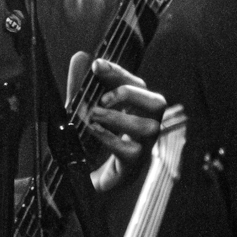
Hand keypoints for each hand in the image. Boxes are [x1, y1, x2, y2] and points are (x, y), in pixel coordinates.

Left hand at [66, 52, 165, 193]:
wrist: (89, 180)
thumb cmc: (93, 139)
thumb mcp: (83, 109)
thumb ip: (81, 85)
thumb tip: (79, 56)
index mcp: (137, 107)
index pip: (136, 83)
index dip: (118, 72)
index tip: (96, 64)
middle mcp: (146, 123)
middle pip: (157, 102)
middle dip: (130, 94)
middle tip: (103, 97)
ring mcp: (143, 145)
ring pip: (147, 127)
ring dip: (118, 117)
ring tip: (93, 115)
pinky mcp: (133, 164)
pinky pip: (130, 150)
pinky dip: (111, 138)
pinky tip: (95, 130)